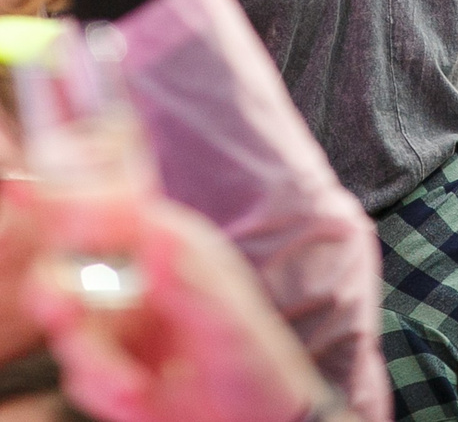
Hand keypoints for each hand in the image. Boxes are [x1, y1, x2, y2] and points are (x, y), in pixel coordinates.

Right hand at [24, 192, 332, 421]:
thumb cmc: (257, 366)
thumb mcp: (231, 325)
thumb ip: (191, 282)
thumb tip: (158, 237)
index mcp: (175, 248)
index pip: (117, 210)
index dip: (79, 203)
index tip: (53, 209)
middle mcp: (140, 278)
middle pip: (69, 267)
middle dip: (54, 290)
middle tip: (61, 313)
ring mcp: (120, 322)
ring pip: (69, 328)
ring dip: (92, 361)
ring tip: (129, 389)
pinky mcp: (107, 364)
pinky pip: (79, 373)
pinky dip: (100, 390)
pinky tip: (138, 400)